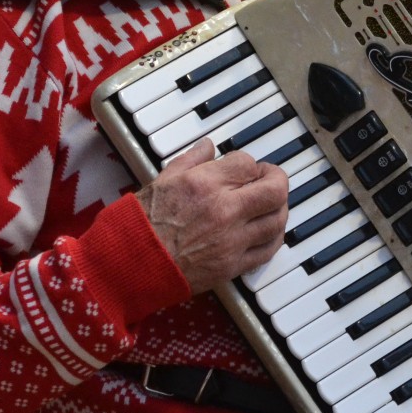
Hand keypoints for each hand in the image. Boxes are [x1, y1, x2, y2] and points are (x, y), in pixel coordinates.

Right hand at [134, 138, 288, 294]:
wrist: (133, 262)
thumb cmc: (143, 222)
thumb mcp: (164, 178)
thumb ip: (192, 159)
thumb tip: (209, 146)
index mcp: (205, 184)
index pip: (248, 164)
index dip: (249, 164)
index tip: (244, 168)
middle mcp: (223, 210)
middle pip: (275, 190)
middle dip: (277, 179)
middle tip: (269, 179)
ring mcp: (231, 240)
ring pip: (277, 220)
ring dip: (279, 208)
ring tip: (270, 204)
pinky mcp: (232, 266)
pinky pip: (267, 250)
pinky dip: (274, 237)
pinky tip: (268, 231)